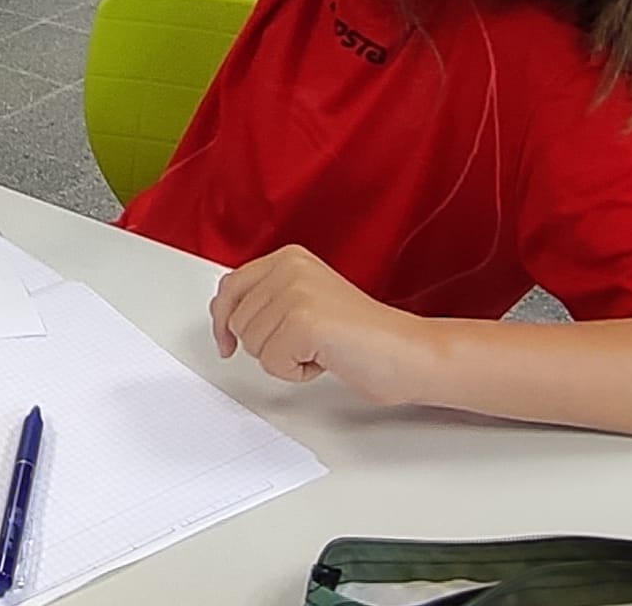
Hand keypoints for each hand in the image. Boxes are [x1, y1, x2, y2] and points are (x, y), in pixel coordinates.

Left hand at [210, 245, 431, 406]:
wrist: (409, 353)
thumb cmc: (363, 336)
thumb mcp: (305, 304)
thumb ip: (266, 301)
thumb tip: (222, 315)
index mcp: (289, 258)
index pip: (230, 287)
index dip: (223, 321)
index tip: (226, 343)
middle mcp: (289, 268)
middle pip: (237, 321)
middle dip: (267, 345)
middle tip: (308, 344)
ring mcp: (296, 292)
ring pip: (252, 345)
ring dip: (284, 359)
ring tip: (320, 348)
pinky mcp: (303, 321)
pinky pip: (272, 364)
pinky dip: (297, 373)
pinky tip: (326, 359)